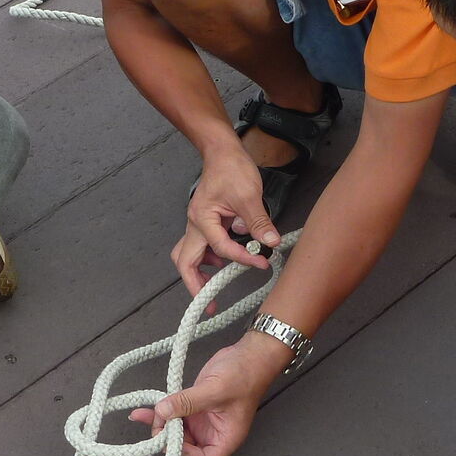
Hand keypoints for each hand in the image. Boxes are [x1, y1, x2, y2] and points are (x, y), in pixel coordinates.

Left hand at [128, 333, 286, 455]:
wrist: (250, 355)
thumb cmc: (245, 375)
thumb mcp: (216, 389)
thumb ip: (188, 401)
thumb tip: (163, 411)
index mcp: (225, 439)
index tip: (176, 436)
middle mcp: (212, 435)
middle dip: (170, 445)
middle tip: (160, 427)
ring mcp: (201, 423)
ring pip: (175, 437)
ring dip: (160, 428)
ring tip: (146, 414)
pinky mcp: (193, 409)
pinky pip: (173, 418)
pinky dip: (159, 415)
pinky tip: (146, 410)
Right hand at [174, 143, 280, 298]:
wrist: (222, 151)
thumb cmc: (232, 168)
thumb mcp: (249, 196)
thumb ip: (258, 223)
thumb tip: (271, 245)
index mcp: (203, 219)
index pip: (221, 249)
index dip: (242, 259)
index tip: (261, 263)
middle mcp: (195, 224)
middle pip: (185, 262)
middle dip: (195, 286)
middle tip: (209, 305)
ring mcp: (197, 224)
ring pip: (188, 255)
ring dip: (200, 273)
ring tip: (216, 287)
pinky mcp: (204, 222)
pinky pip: (201, 247)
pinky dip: (209, 259)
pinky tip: (225, 262)